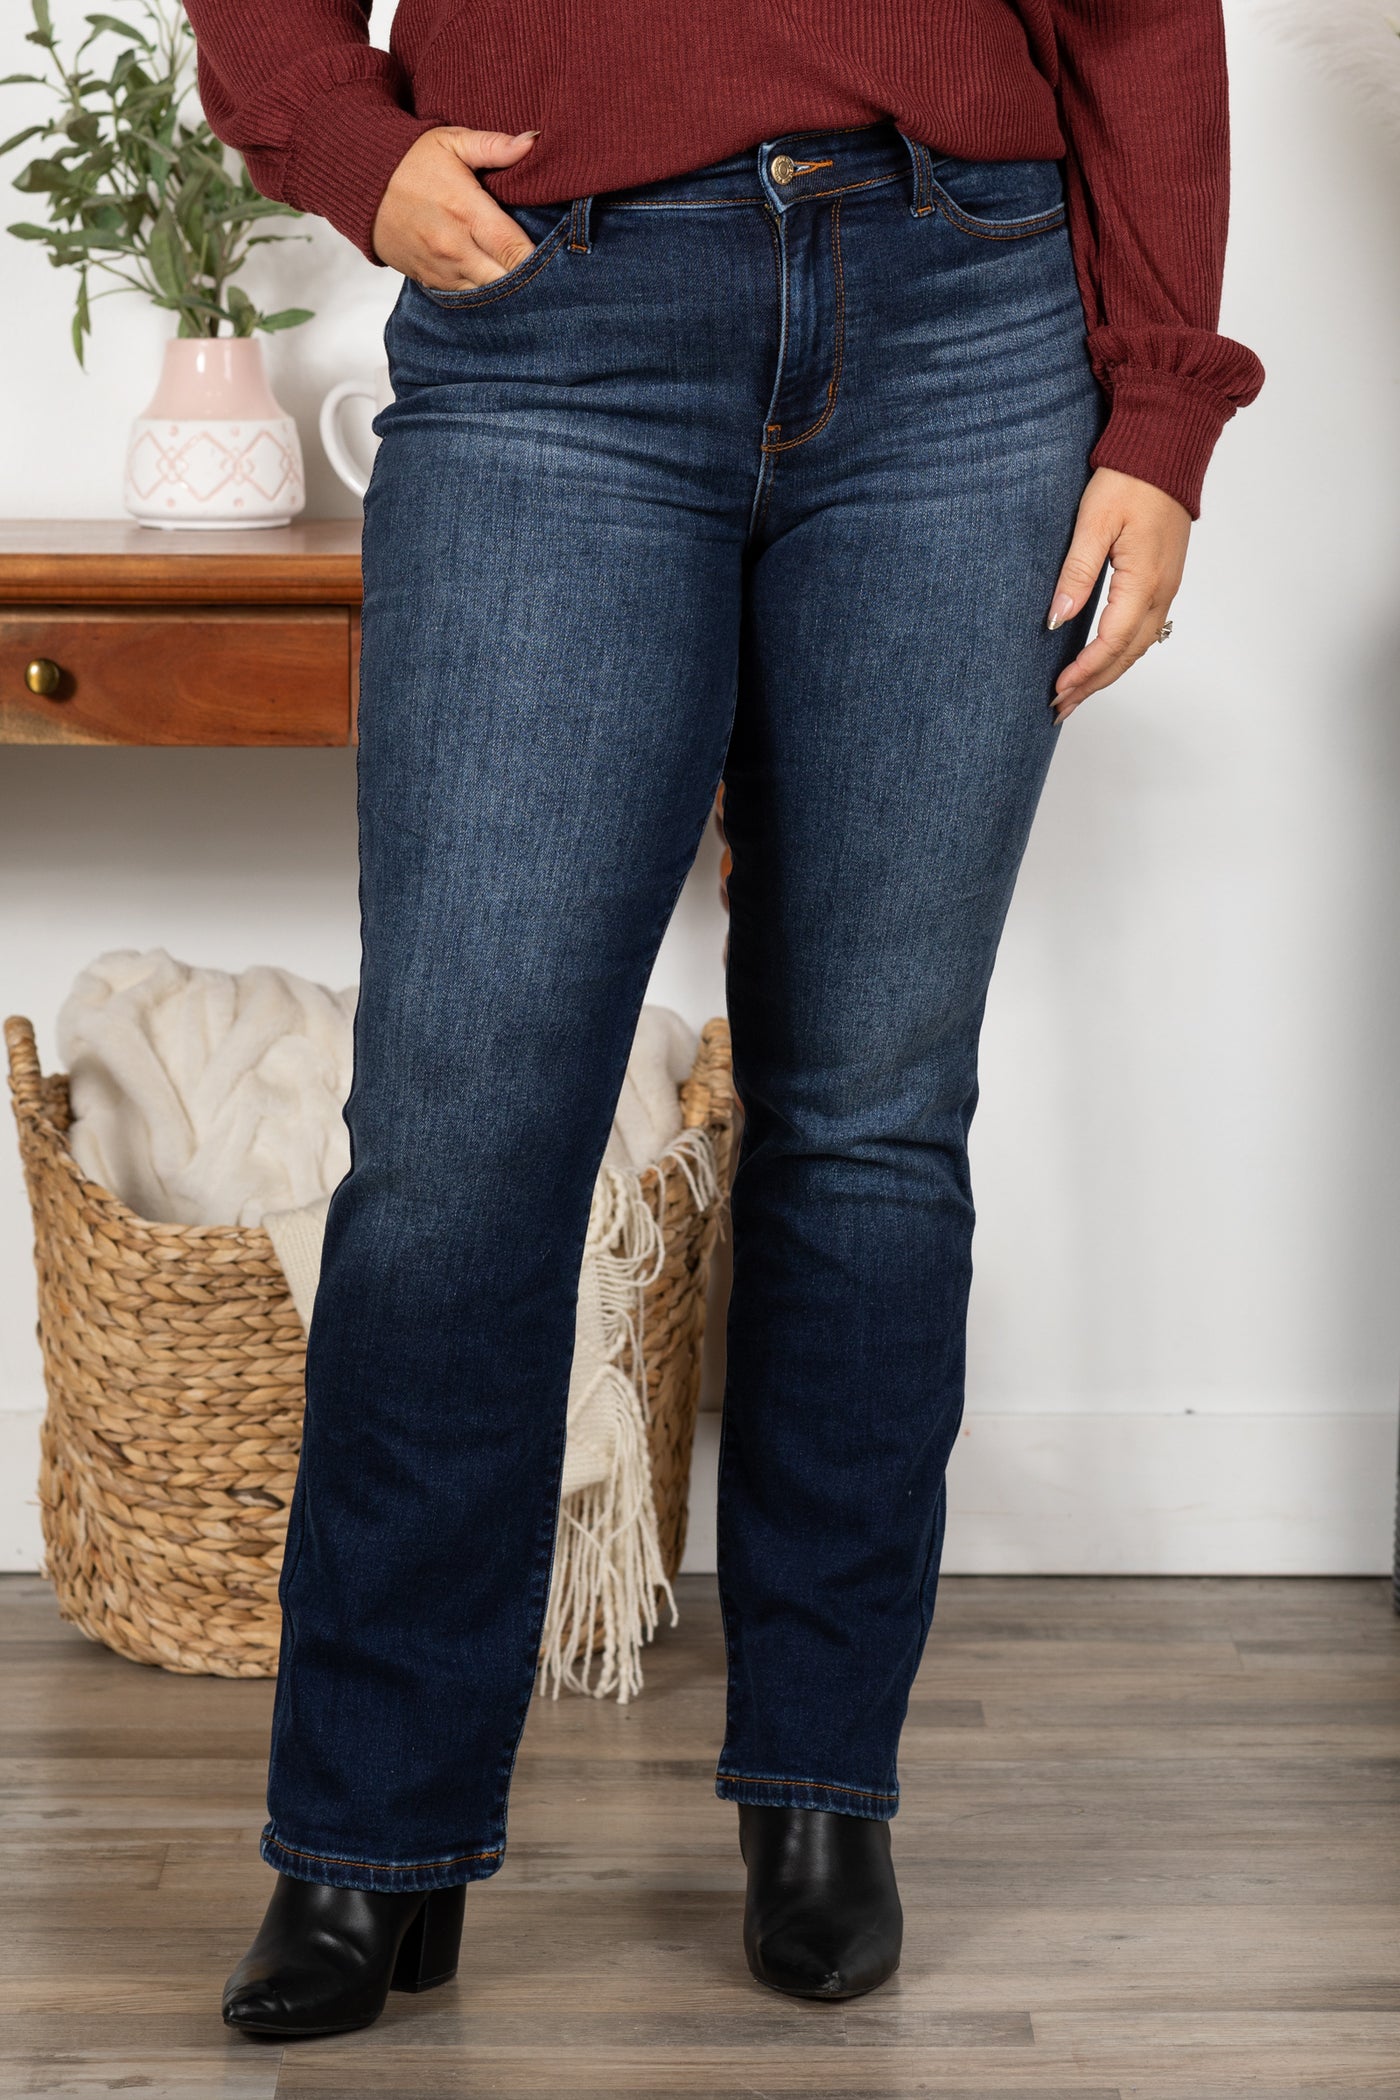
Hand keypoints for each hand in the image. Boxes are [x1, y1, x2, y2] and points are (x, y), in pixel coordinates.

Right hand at [372, 127, 539, 288]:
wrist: (360, 183)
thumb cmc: (410, 158)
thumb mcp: (451, 141)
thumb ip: (494, 146)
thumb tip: (533, 141)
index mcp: (466, 211)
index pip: (516, 251)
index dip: (542, 262)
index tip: (560, 260)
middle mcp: (454, 247)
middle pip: (507, 282)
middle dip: (529, 281)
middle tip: (550, 274)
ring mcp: (441, 269)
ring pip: (488, 296)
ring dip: (508, 292)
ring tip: (528, 283)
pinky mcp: (429, 281)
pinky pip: (467, 299)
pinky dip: (484, 294)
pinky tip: (498, 284)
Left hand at [1046, 468, 1190, 722]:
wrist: (1165, 450)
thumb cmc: (1129, 479)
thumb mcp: (1094, 524)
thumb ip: (1076, 574)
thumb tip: (1058, 619)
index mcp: (1143, 581)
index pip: (1111, 643)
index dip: (1084, 672)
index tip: (1057, 690)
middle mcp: (1161, 591)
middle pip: (1126, 655)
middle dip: (1093, 685)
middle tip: (1060, 709)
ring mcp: (1167, 587)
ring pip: (1138, 647)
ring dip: (1107, 674)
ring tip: (1077, 694)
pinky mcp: (1164, 579)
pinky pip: (1145, 630)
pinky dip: (1121, 653)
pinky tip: (1103, 661)